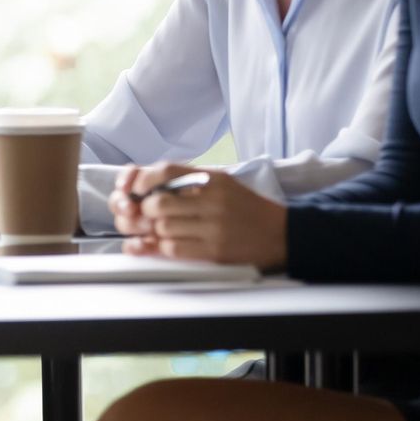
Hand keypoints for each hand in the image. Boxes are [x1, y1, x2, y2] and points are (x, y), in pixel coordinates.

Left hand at [110, 163, 286, 268]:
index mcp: (213, 179)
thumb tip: (145, 186)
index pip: (166, 170)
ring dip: (154, 232)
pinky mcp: (215, 251)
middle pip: (157, 203)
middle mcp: (213, 200)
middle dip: (144, 211)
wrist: (283, 235)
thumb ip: (188, 182)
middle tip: (144, 216)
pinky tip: (171, 244)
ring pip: (162, 227)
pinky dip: (165, 247)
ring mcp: (214, 226)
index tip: (136, 189)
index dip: (143, 180)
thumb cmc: (247, 209)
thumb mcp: (222, 184)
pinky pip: (174, 248)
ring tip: (159, 231)